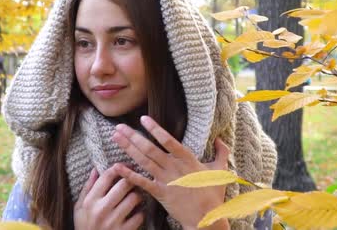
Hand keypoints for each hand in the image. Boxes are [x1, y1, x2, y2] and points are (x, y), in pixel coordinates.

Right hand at [74, 165, 143, 229]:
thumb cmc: (84, 226)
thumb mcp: (79, 208)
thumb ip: (88, 188)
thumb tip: (96, 169)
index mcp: (90, 201)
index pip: (107, 176)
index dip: (119, 167)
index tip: (124, 166)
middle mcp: (102, 209)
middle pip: (125, 184)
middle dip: (131, 180)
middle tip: (133, 180)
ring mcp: (114, 221)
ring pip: (135, 198)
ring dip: (137, 196)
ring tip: (135, 196)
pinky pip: (140, 215)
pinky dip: (140, 213)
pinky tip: (136, 212)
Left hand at [112, 116, 229, 229]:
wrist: (206, 218)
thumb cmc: (213, 194)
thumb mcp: (221, 170)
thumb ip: (221, 152)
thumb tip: (219, 139)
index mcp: (188, 159)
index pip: (168, 140)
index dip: (155, 129)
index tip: (143, 118)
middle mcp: (174, 168)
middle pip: (150, 149)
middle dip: (133, 136)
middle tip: (120, 126)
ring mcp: (166, 180)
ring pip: (144, 161)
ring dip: (128, 149)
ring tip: (116, 138)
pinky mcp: (160, 193)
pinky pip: (142, 182)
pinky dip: (129, 174)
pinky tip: (117, 167)